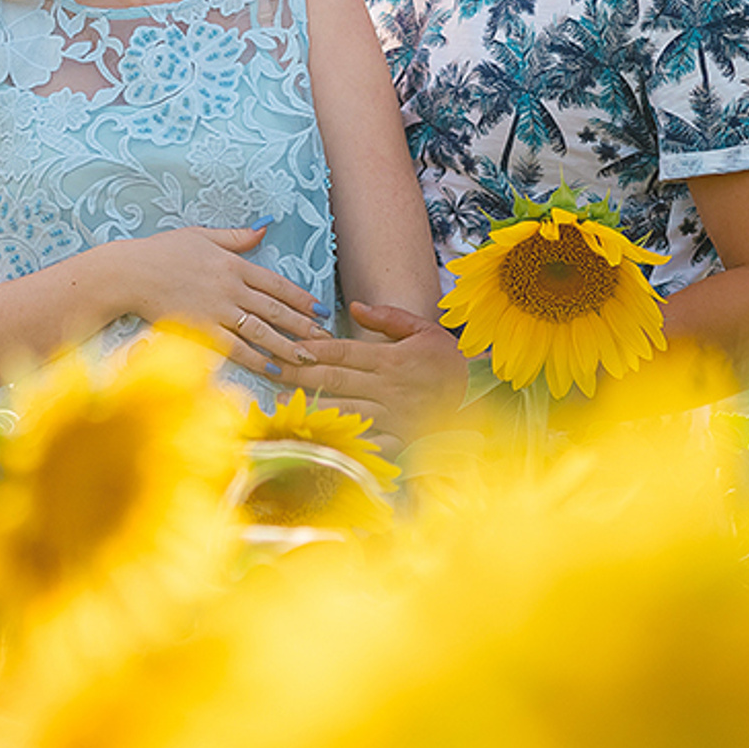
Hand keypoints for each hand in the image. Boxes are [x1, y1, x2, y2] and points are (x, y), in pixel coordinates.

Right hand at [106, 225, 332, 378]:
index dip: (300, 297)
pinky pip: (235, 347)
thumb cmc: (162, 251)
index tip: (319, 309)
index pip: (275, 283)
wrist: (130, 273)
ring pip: (261, 331)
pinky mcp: (201, 330)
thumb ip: (235, 236)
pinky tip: (273, 369)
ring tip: (309, 359)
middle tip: (325, 339)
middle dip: (302, 326)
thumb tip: (264, 229)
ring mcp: (217, 310)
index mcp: (233, 264)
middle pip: (274, 310)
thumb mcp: (201, 235)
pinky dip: (256, 359)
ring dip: (287, 346)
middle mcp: (231, 288)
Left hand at [295, 301, 467, 446]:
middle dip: (298, 374)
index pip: (342, 351)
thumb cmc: (446, 360)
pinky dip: (340, 440)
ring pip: (344, 410)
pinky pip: (365, 441)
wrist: (480, 397)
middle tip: (267, 368)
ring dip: (311, 406)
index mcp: (391, 359)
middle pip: (335, 379)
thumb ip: (388, 317)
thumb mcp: (422, 329)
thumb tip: (355, 306)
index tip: (285, 346)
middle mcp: (388, 387)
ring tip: (281, 402)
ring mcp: (392, 415)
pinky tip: (316, 437)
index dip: (311, 349)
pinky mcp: (398, 440)